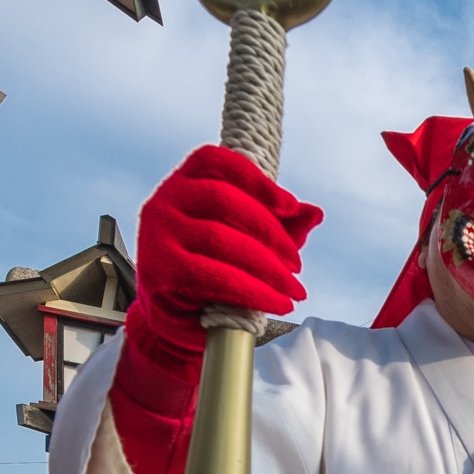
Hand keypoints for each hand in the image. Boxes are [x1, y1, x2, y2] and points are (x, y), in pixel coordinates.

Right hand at [132, 145, 323, 353]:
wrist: (173, 311)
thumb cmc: (214, 264)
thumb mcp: (248, 239)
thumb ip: (279, 223)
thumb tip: (316, 213)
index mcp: (185, 181)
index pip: (218, 162)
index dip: (257, 181)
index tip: (290, 207)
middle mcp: (165, 201)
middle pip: (225, 201)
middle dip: (270, 234)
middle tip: (296, 265)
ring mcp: (158, 235)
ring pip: (221, 241)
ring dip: (268, 270)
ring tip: (294, 291)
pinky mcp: (160, 271)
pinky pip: (214, 277)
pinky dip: (253, 292)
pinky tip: (277, 303)